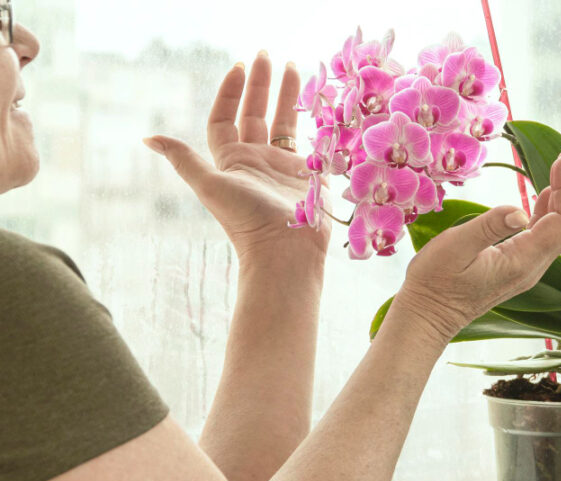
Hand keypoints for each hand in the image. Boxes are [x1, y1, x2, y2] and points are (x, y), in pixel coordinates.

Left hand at [143, 52, 330, 261]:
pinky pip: (309, 140)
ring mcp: (284, 166)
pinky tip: (317, 101)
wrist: (285, 249)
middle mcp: (257, 160)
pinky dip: (311, 121)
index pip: (226, 118)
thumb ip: (184, 159)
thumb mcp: (209, 185)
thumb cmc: (246, 218)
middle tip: (265, 55)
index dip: (229, 92)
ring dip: (287, 95)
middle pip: (256, 113)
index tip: (238, 67)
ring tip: (292, 66)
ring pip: (284, 122)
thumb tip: (148, 138)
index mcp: (232, 160)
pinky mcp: (309, 174)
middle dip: (259, 84)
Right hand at [393, 145, 560, 343]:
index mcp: (522, 261)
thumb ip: (489, 227)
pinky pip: (543, 235)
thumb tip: (521, 211)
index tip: (558, 159)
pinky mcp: (517, 265)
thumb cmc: (434, 282)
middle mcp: (532, 266)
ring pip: (558, 229)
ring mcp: (527, 268)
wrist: (428, 316)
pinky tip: (545, 192)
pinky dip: (548, 209)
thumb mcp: (455, 248)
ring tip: (560, 164)